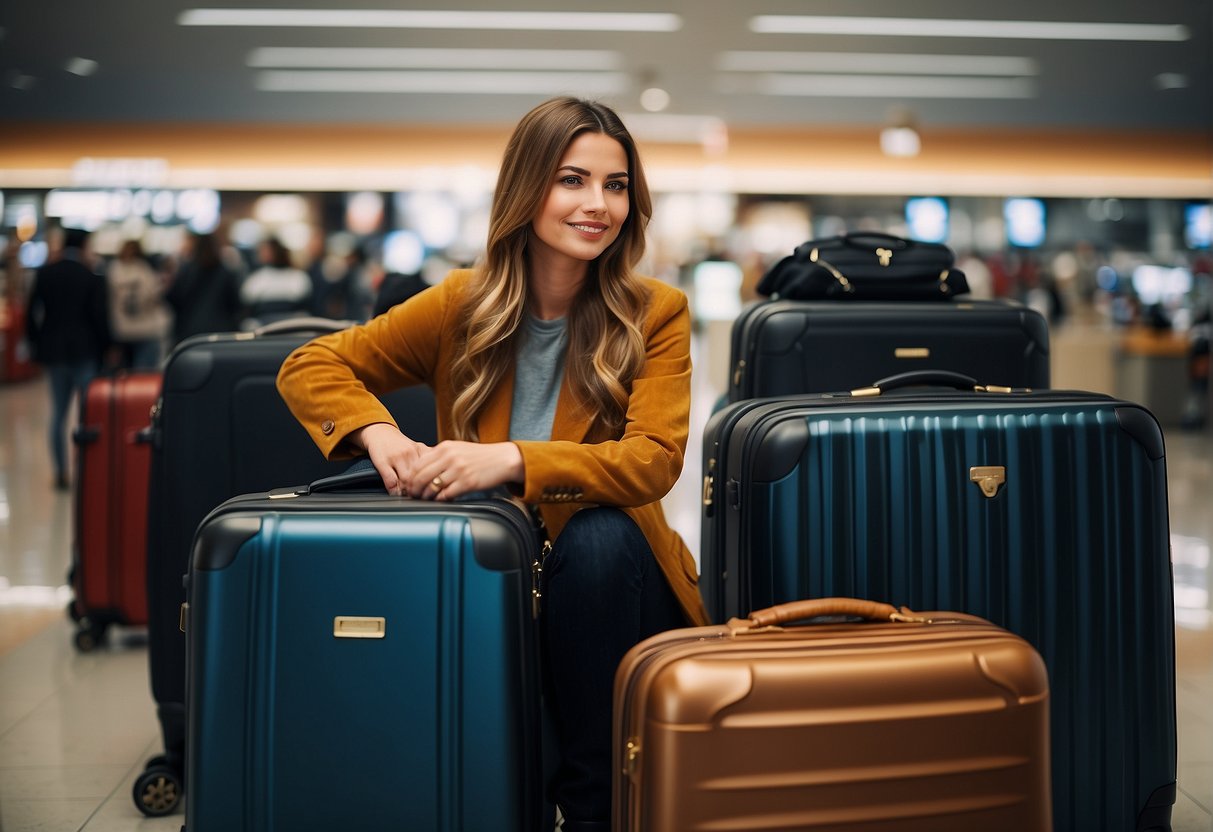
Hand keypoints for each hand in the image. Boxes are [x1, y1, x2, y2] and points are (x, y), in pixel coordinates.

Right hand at [353, 422, 428, 495]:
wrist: (380, 432)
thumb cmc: (399, 443)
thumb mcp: (416, 447)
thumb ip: (427, 458)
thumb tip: (439, 473)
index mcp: (420, 449)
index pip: (431, 469)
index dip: (432, 482)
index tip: (431, 490)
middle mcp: (410, 452)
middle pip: (420, 476)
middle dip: (421, 489)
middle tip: (420, 496)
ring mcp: (397, 457)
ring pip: (407, 480)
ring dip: (408, 491)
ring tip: (409, 496)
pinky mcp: (383, 462)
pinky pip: (391, 480)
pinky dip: (394, 490)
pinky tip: (396, 493)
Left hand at [408, 441, 523, 500]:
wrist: (503, 459)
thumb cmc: (481, 456)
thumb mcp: (458, 449)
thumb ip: (440, 455)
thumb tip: (422, 468)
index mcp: (445, 447)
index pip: (418, 463)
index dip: (410, 477)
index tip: (409, 484)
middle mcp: (450, 457)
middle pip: (421, 476)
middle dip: (414, 488)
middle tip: (413, 495)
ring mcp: (458, 470)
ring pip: (432, 487)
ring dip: (425, 496)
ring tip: (425, 499)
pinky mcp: (467, 482)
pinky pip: (446, 494)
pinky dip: (439, 499)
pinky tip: (439, 500)